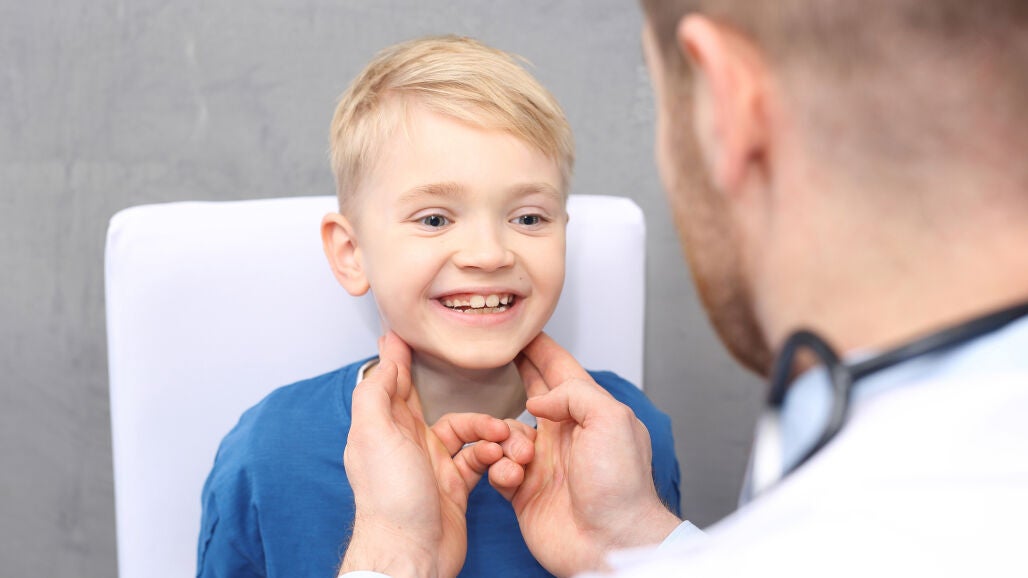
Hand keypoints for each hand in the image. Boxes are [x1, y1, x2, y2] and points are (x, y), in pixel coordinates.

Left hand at [339, 332, 512, 577]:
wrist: (411, 552)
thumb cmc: (389, 497)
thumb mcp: (374, 434)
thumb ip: (377, 393)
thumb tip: (385, 358)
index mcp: (384, 428)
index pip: (393, 383)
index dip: (400, 357)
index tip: (407, 332)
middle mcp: (407, 444)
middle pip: (435, 404)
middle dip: (461, 392)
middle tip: (482, 377)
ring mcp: (432, 465)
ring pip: (466, 432)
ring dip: (486, 429)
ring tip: (501, 434)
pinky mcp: (455, 486)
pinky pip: (479, 460)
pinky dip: (491, 456)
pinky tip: (499, 457)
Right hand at [491, 333, 681, 576]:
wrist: (610, 542)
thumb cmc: (620, 485)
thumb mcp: (610, 419)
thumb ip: (574, 393)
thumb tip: (537, 400)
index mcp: (588, 413)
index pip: (559, 370)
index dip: (540, 348)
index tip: (518, 328)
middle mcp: (564, 435)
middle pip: (529, 395)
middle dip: (510, 379)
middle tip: (487, 363)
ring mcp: (543, 463)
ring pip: (505, 434)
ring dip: (506, 439)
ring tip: (521, 455)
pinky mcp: (524, 491)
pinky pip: (496, 469)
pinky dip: (498, 468)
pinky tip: (513, 476)